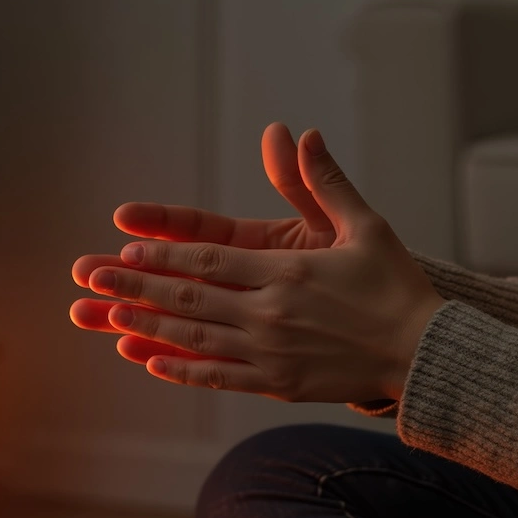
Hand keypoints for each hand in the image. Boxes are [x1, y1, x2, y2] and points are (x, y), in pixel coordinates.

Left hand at [69, 126, 443, 402]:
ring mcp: (271, 353)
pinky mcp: (277, 384)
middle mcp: (271, 313)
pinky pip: (219, 377)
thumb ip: (324, 182)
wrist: (425, 353)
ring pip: (195, 338)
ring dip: (146, 326)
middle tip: (92, 277)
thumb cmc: (396, 286)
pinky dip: (182, 370)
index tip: (124, 246)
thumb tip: (302, 133)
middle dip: (136, 286)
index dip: (163, 253)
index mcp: (287, 272)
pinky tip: (150, 361)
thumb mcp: (365, 225)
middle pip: (189, 298)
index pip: (210, 259)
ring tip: (107, 315)